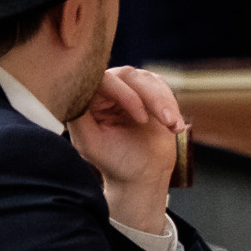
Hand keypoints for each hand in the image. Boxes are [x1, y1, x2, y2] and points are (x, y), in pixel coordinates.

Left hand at [68, 66, 184, 235]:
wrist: (141, 174)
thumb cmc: (113, 161)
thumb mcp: (89, 142)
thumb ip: (78, 115)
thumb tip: (74, 88)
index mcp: (89, 98)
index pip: (104, 80)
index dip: (125, 95)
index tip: (142, 119)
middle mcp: (107, 88)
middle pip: (129, 76)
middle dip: (153, 99)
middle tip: (167, 121)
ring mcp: (129, 87)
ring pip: (148, 80)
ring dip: (165, 102)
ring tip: (172, 126)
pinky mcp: (149, 90)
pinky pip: (162, 87)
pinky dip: (172, 105)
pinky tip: (175, 126)